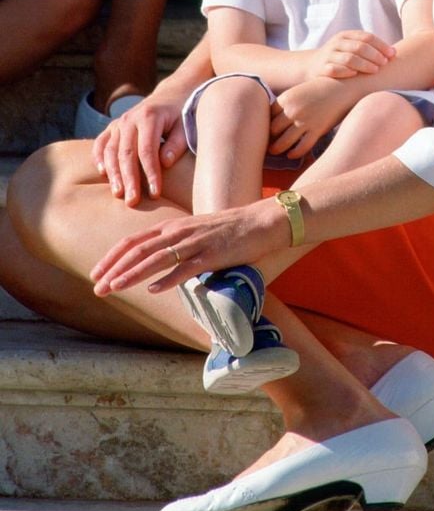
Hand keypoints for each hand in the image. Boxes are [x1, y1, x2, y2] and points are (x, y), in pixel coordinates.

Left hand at [90, 200, 283, 296]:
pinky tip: (154, 289)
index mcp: (173, 227)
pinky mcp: (213, 254)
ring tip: (114, 288)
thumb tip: (157, 266)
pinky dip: (169, 278)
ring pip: (157, 258)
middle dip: (115, 269)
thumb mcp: (195, 233)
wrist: (261, 221)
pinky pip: (187, 267)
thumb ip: (175, 246)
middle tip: (96, 288)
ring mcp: (196, 242)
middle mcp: (180, 232)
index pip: (134, 241)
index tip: (96, 273)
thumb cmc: (229, 230)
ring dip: (133, 274)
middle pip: (139, 249)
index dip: (113, 257)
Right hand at [92, 92, 188, 205]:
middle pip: (126, 153)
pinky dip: (98, 158)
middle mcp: (130, 118)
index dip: (151, 173)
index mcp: (149, 117)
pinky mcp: (112, 127)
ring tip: (118, 194)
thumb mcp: (185, 126)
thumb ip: (177, 144)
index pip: (147, 150)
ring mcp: (119, 123)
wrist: (170, 95)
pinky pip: (100, 143)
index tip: (155, 193)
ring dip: (113, 174)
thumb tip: (165, 163)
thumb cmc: (180, 115)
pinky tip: (102, 174)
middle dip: (129, 179)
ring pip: (111, 151)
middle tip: (132, 201)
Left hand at [269, 76, 349, 158]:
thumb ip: (289, 103)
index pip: (268, 115)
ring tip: (274, 151)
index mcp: (286, 98)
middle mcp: (293, 110)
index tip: (266, 129)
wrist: (343, 87)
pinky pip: (301, 147)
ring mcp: (305, 121)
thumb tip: (278, 117)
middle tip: (267, 142)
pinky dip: (294, 153)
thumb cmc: (322, 87)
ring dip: (277, 148)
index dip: (266, 123)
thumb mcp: (301, 90)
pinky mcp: (317, 130)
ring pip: (284, 141)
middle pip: (273, 129)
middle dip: (270, 137)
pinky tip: (291, 155)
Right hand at [309, 30, 395, 78]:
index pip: (367, 37)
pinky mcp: (322, 69)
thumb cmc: (339, 57)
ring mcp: (329, 56)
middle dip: (374, 55)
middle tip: (385, 63)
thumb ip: (369, 48)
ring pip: (348, 58)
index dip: (381, 45)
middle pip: (359, 47)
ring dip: (364, 64)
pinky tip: (355, 75)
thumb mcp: (351, 47)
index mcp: (346, 36)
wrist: (311, 65)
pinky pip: (334, 69)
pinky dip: (345, 71)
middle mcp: (337, 43)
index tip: (393, 54)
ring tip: (375, 70)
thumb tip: (394, 53)